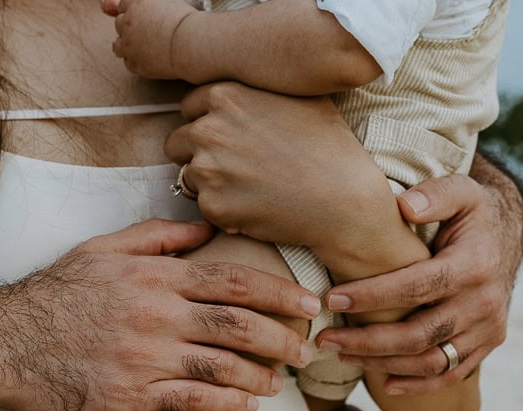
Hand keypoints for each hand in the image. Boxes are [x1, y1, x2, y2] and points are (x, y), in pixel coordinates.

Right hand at [0, 219, 319, 410]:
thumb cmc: (52, 296)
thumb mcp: (101, 251)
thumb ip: (156, 237)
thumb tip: (206, 229)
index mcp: (154, 276)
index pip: (234, 279)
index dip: (280, 292)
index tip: (309, 303)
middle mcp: (156, 314)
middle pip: (240, 325)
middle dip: (283, 338)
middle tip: (307, 350)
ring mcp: (144, 358)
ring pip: (224, 368)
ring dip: (261, 378)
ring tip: (278, 384)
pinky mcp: (130, 397)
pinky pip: (193, 403)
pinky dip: (225, 407)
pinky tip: (243, 410)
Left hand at [102, 0, 196, 79]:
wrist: (192, 43)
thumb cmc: (186, 21)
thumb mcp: (168, 1)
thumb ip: (150, 3)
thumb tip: (143, 4)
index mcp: (135, 4)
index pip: (123, 5)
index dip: (132, 12)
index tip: (141, 17)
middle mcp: (128, 23)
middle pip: (119, 24)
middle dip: (129, 28)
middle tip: (143, 33)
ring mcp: (130, 46)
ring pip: (118, 46)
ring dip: (126, 46)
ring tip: (140, 48)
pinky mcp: (136, 64)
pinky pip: (128, 63)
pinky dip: (135, 61)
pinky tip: (147, 59)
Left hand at [165, 82, 389, 247]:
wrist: (344, 200)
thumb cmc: (330, 147)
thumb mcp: (298, 96)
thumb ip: (257, 89)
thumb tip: (244, 88)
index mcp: (225, 95)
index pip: (190, 106)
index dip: (209, 121)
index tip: (231, 137)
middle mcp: (208, 129)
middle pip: (178, 141)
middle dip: (200, 152)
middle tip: (235, 166)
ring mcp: (207, 170)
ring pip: (187, 175)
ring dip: (209, 182)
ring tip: (247, 187)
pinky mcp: (213, 206)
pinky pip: (204, 206)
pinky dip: (223, 209)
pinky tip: (254, 206)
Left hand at [315, 168, 522, 392]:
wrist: (506, 235)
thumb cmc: (471, 212)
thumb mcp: (461, 190)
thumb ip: (435, 194)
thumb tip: (405, 207)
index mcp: (475, 264)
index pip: (417, 287)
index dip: (373, 296)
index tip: (332, 299)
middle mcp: (485, 302)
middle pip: (419, 334)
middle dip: (367, 340)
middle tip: (324, 338)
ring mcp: (488, 328)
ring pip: (431, 360)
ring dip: (382, 364)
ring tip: (342, 354)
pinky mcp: (487, 344)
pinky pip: (451, 374)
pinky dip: (417, 385)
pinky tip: (383, 384)